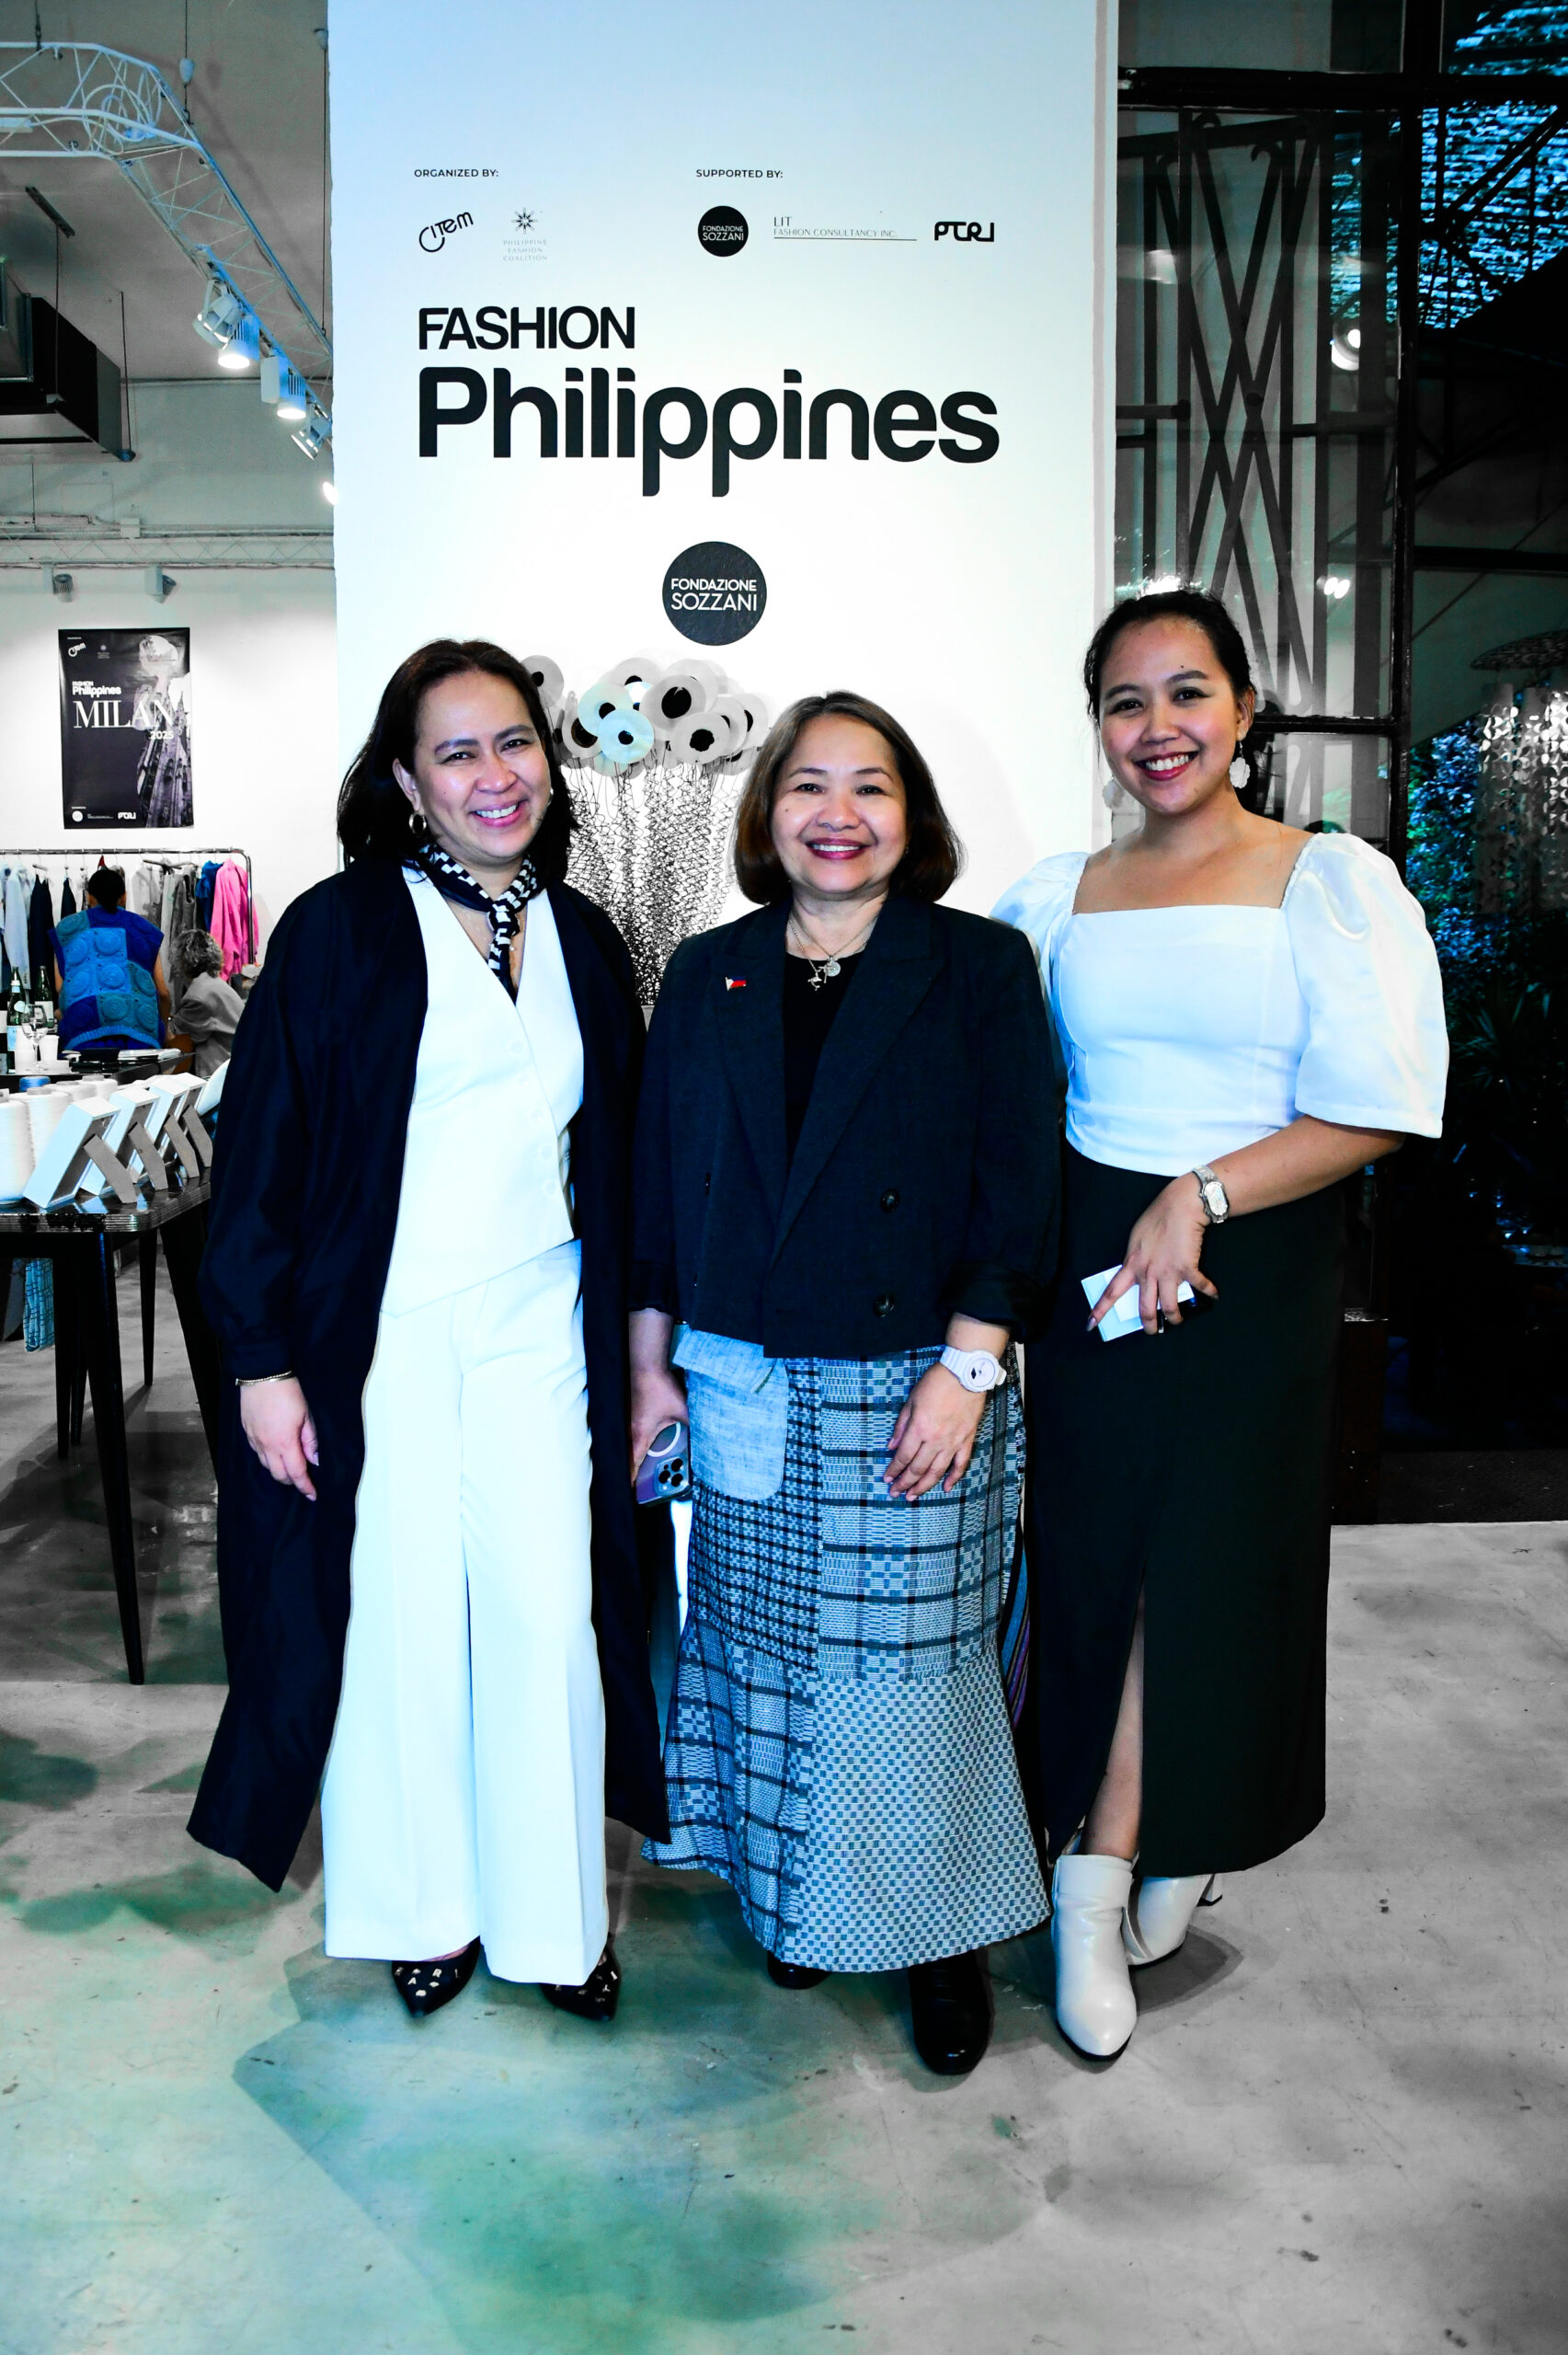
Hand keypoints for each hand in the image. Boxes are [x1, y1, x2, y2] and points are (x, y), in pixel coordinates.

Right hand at [239, 1376, 318, 1499]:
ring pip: (266, 1466)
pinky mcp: (247, 1432)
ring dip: (279, 1470)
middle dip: (292, 1481)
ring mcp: (254, 1439)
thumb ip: (311, 1440)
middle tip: (303, 1479)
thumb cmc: (287, 1391)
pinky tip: (274, 1452)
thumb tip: (316, 1460)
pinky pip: (257, 1453)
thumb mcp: (307, 1414)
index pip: (296, 1473)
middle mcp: (266, 1445)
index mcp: (284, 1443)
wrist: (262, 1374)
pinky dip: (267, 1458)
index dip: (305, 1486)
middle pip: (279, 1475)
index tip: (313, 1494)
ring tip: (289, 1466)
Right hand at [629, 1363, 687, 1484]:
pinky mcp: (627, 1412)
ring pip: (624, 1446)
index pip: (631, 1466)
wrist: (646, 1366)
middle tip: (640, 1483)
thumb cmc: (660, 1389)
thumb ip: (693, 1427)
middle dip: (632, 1472)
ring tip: (641, 1467)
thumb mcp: (683, 1412)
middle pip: (625, 1458)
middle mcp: (627, 1431)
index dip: (631, 1482)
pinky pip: (626, 1434)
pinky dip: (631, 1442)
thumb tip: (705, 1440)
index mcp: (639, 1436)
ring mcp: (625, 1421)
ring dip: (631, 1456)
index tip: (633, 1494)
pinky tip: (643, 1442)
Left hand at [885, 1365, 988, 1499]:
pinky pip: (960, 1464)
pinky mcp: (967, 1440)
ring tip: (913, 1496)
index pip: (903, 1457)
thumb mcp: (911, 1401)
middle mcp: (935, 1440)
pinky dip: (953, 1478)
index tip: (887, 1479)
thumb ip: (901, 1427)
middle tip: (896, 1493)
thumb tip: (891, 1447)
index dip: (894, 1470)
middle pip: (917, 1468)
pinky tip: (945, 1488)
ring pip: (937, 1471)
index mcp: (919, 1429)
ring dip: (923, 1486)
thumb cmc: (936, 1383)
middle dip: (904, 1483)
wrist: (965, 1374)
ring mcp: (953, 1442)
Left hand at [1089, 1175, 1218, 1335]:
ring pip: (1169, 1307)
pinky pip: (1199, 1288)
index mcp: (1132, 1264)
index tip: (1090, 1325)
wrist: (1180, 1206)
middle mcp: (1147, 1272)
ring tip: (1178, 1320)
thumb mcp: (1137, 1239)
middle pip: (1145, 1308)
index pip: (1111, 1292)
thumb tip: (1137, 1272)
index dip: (1100, 1310)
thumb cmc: (1158, 1218)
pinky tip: (1213, 1295)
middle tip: (1152, 1332)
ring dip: (1175, 1318)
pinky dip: (1209, 1293)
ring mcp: (1168, 1272)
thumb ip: (1135, 1259)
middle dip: (1149, 1325)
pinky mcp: (1187, 1269)